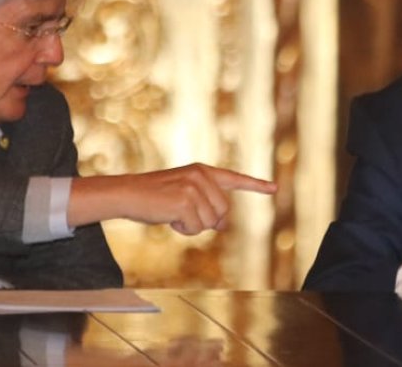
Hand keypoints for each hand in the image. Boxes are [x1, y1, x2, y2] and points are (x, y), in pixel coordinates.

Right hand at [69, 163, 275, 234]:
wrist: (127, 193)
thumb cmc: (153, 197)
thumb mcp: (183, 195)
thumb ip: (206, 204)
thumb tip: (222, 224)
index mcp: (203, 171)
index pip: (234, 179)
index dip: (256, 185)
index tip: (274, 188)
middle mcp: (202, 176)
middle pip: (222, 212)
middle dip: (205, 220)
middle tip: (181, 214)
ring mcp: (194, 187)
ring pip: (209, 222)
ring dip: (191, 225)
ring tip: (172, 213)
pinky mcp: (185, 200)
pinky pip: (195, 228)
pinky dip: (182, 229)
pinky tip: (168, 217)